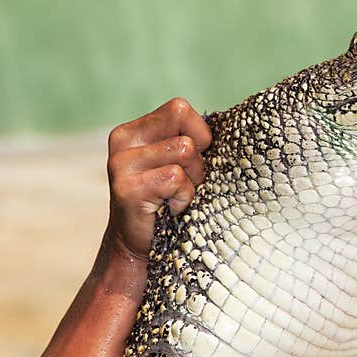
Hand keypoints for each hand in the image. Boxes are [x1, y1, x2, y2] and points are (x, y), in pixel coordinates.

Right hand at [105, 98, 211, 260]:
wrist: (138, 247)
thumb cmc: (168, 202)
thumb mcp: (177, 163)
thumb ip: (190, 140)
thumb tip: (234, 126)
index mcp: (134, 130)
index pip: (180, 109)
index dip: (199, 134)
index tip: (193, 161)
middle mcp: (123, 141)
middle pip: (187, 133)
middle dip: (198, 161)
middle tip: (182, 184)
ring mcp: (121, 164)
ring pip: (185, 153)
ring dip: (191, 181)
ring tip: (175, 197)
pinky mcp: (127, 188)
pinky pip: (176, 178)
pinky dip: (183, 197)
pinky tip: (170, 209)